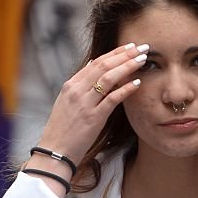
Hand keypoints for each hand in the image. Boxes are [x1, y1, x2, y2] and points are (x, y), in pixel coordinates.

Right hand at [28, 43, 147, 187]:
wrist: (54, 151)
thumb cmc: (63, 130)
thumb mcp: (67, 103)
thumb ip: (80, 85)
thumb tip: (94, 65)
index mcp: (71, 85)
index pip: (96, 62)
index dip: (115, 53)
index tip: (130, 47)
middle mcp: (77, 91)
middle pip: (104, 65)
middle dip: (125, 54)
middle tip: (142, 47)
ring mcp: (85, 104)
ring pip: (109, 78)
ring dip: (128, 66)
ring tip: (143, 60)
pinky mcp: (93, 118)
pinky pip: (112, 99)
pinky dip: (125, 89)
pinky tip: (137, 84)